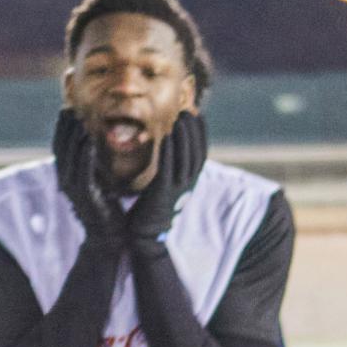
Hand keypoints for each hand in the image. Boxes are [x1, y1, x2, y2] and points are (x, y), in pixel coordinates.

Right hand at [53, 109, 124, 242]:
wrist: (109, 235)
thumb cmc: (106, 207)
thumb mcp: (97, 181)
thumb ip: (92, 164)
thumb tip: (95, 142)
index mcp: (67, 176)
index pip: (59, 146)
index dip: (61, 127)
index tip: (67, 108)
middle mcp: (65, 180)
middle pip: (60, 147)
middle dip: (64, 127)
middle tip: (70, 108)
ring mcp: (73, 188)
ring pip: (69, 156)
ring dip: (74, 136)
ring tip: (80, 118)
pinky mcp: (85, 195)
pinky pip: (83, 169)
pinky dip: (85, 153)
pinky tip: (90, 139)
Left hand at [128, 111, 206, 243]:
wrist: (146, 235)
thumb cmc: (152, 207)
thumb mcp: (166, 185)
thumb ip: (171, 168)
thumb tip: (170, 148)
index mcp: (189, 181)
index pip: (200, 153)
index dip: (201, 134)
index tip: (197, 114)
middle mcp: (187, 184)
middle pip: (195, 153)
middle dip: (193, 132)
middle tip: (188, 111)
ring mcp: (177, 189)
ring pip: (185, 159)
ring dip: (184, 138)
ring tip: (180, 119)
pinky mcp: (163, 193)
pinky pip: (168, 169)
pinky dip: (169, 151)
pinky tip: (167, 136)